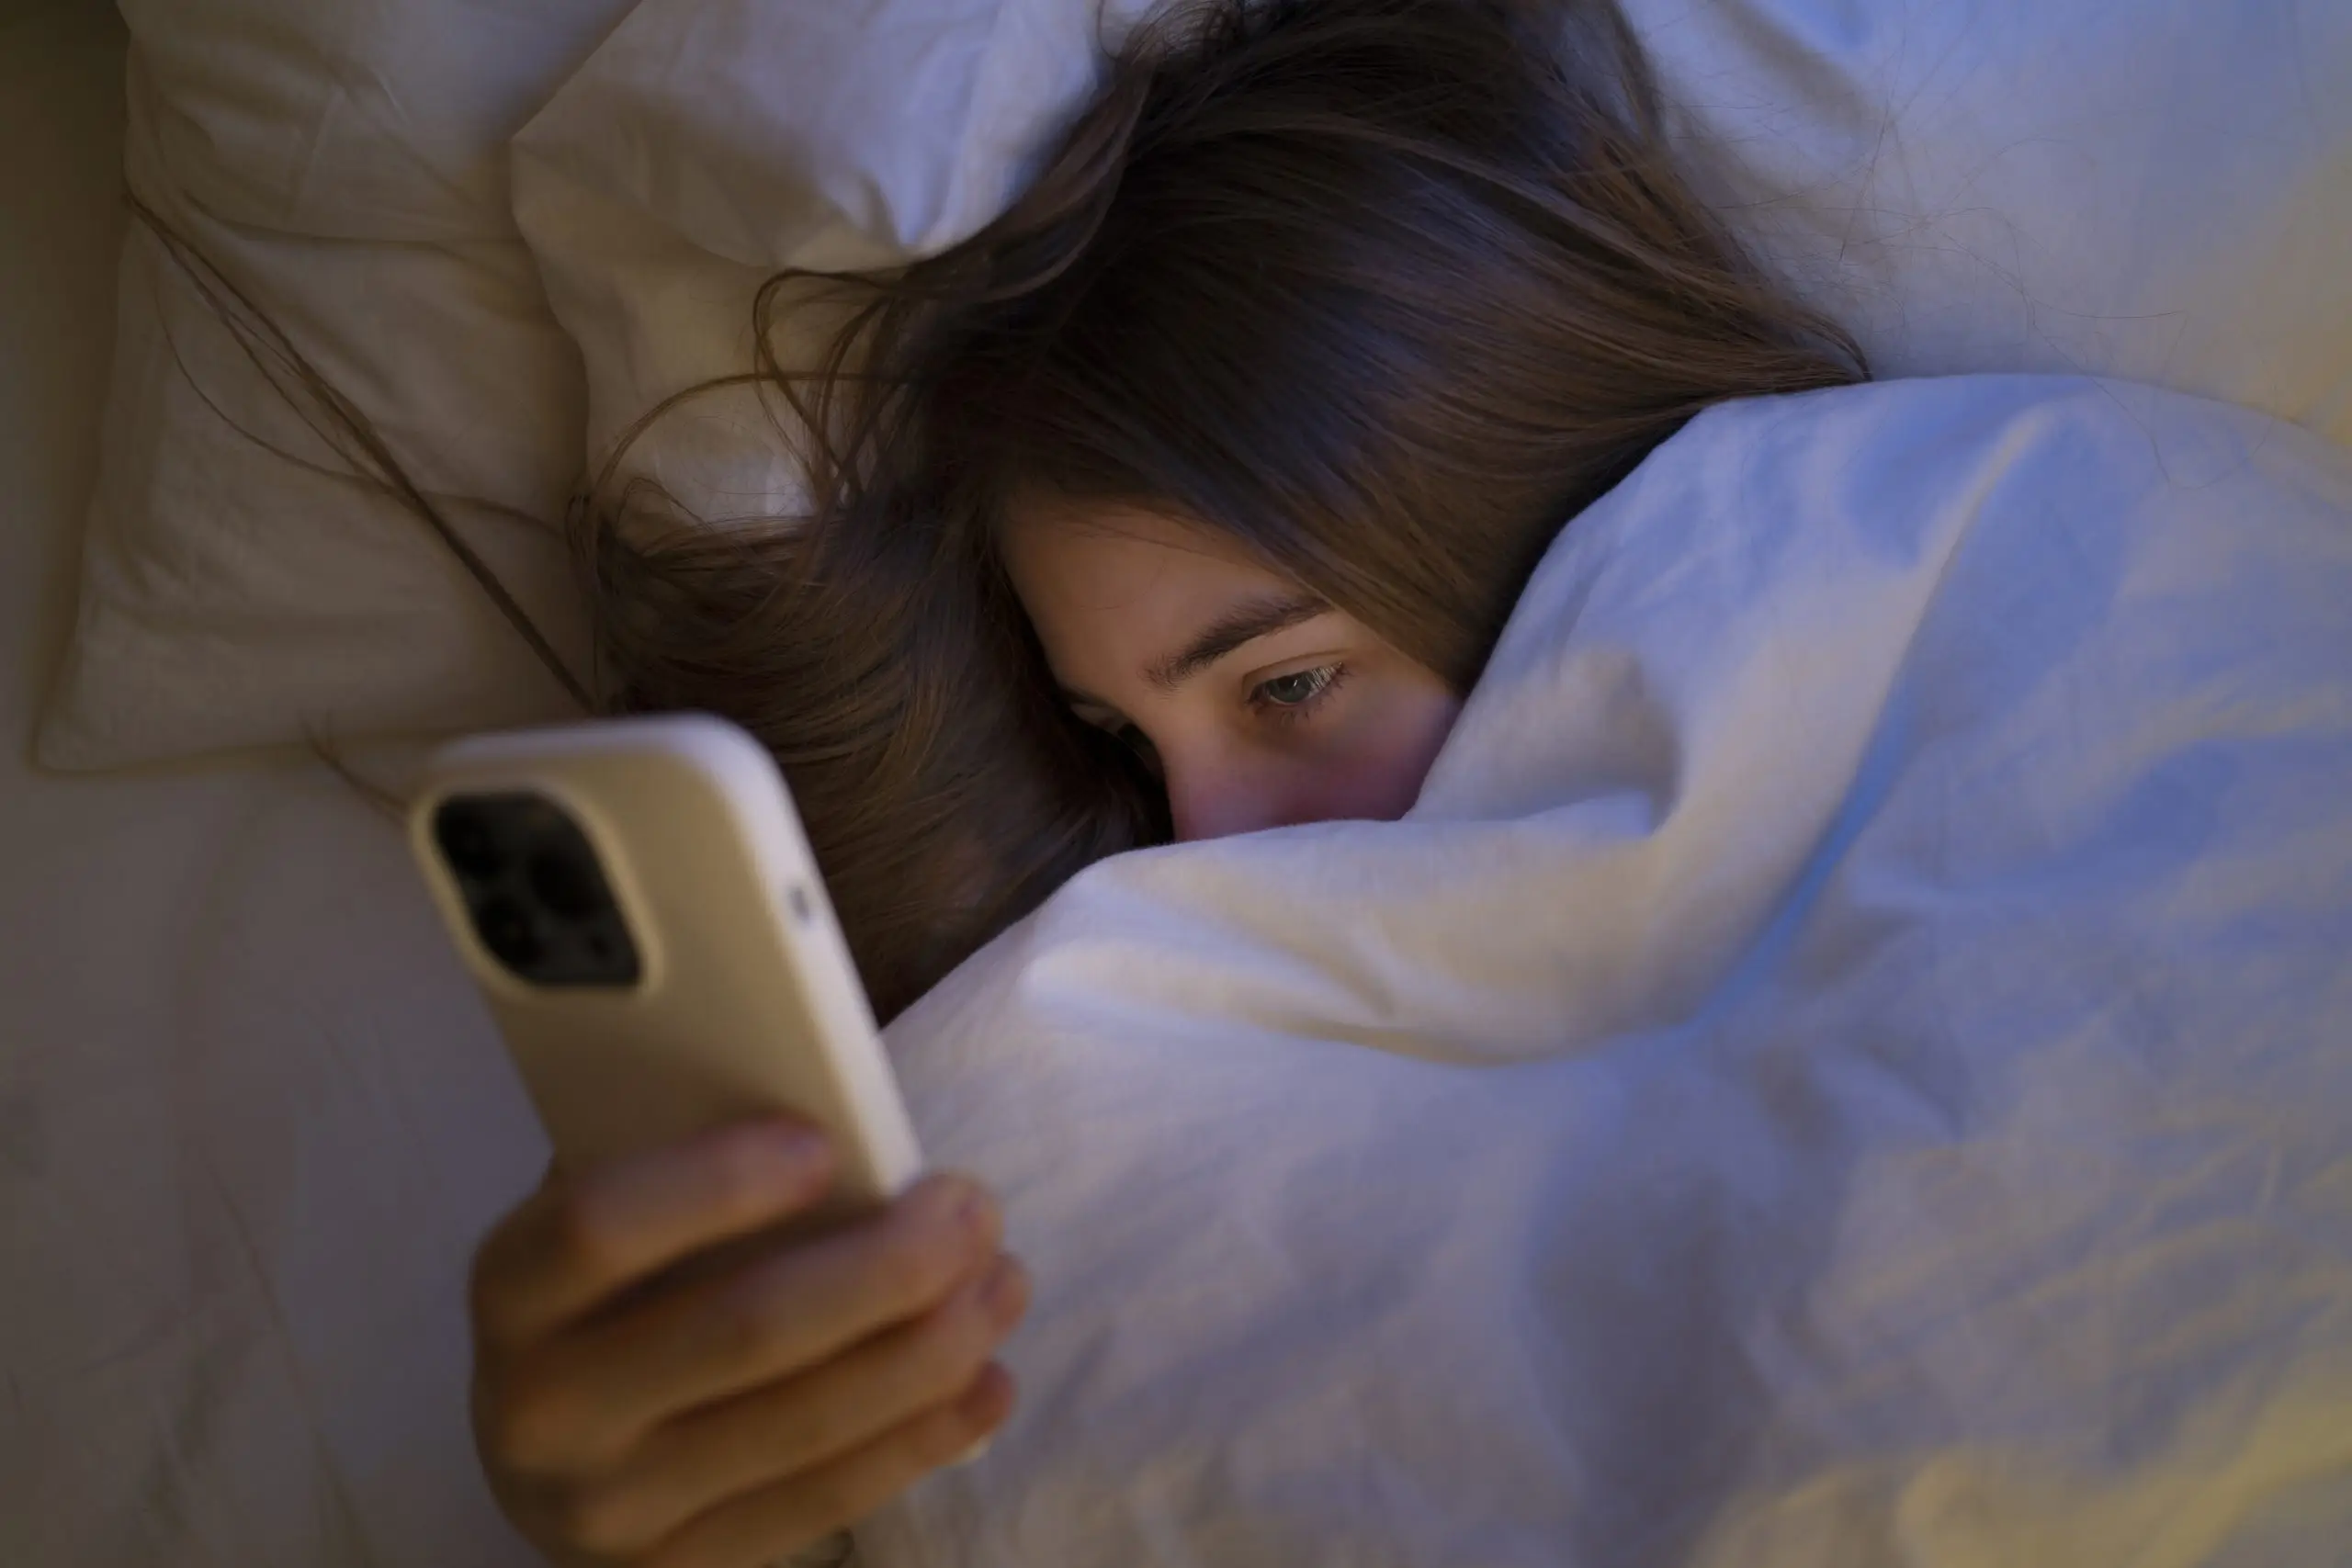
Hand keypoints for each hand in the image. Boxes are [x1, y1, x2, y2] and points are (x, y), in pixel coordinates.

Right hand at [467, 1117, 1026, 1566]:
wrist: (550, 1460)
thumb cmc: (614, 1293)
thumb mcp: (611, 1211)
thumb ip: (682, 1160)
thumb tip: (837, 1110)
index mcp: (514, 1290)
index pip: (599, 1226)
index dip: (717, 1183)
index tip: (823, 1144)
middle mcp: (542, 1411)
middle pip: (743, 1330)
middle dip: (887, 1265)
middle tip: (972, 1210)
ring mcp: (610, 1509)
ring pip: (805, 1423)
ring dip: (933, 1349)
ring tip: (1003, 1284)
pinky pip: (825, 1501)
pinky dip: (924, 1437)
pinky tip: (988, 1384)